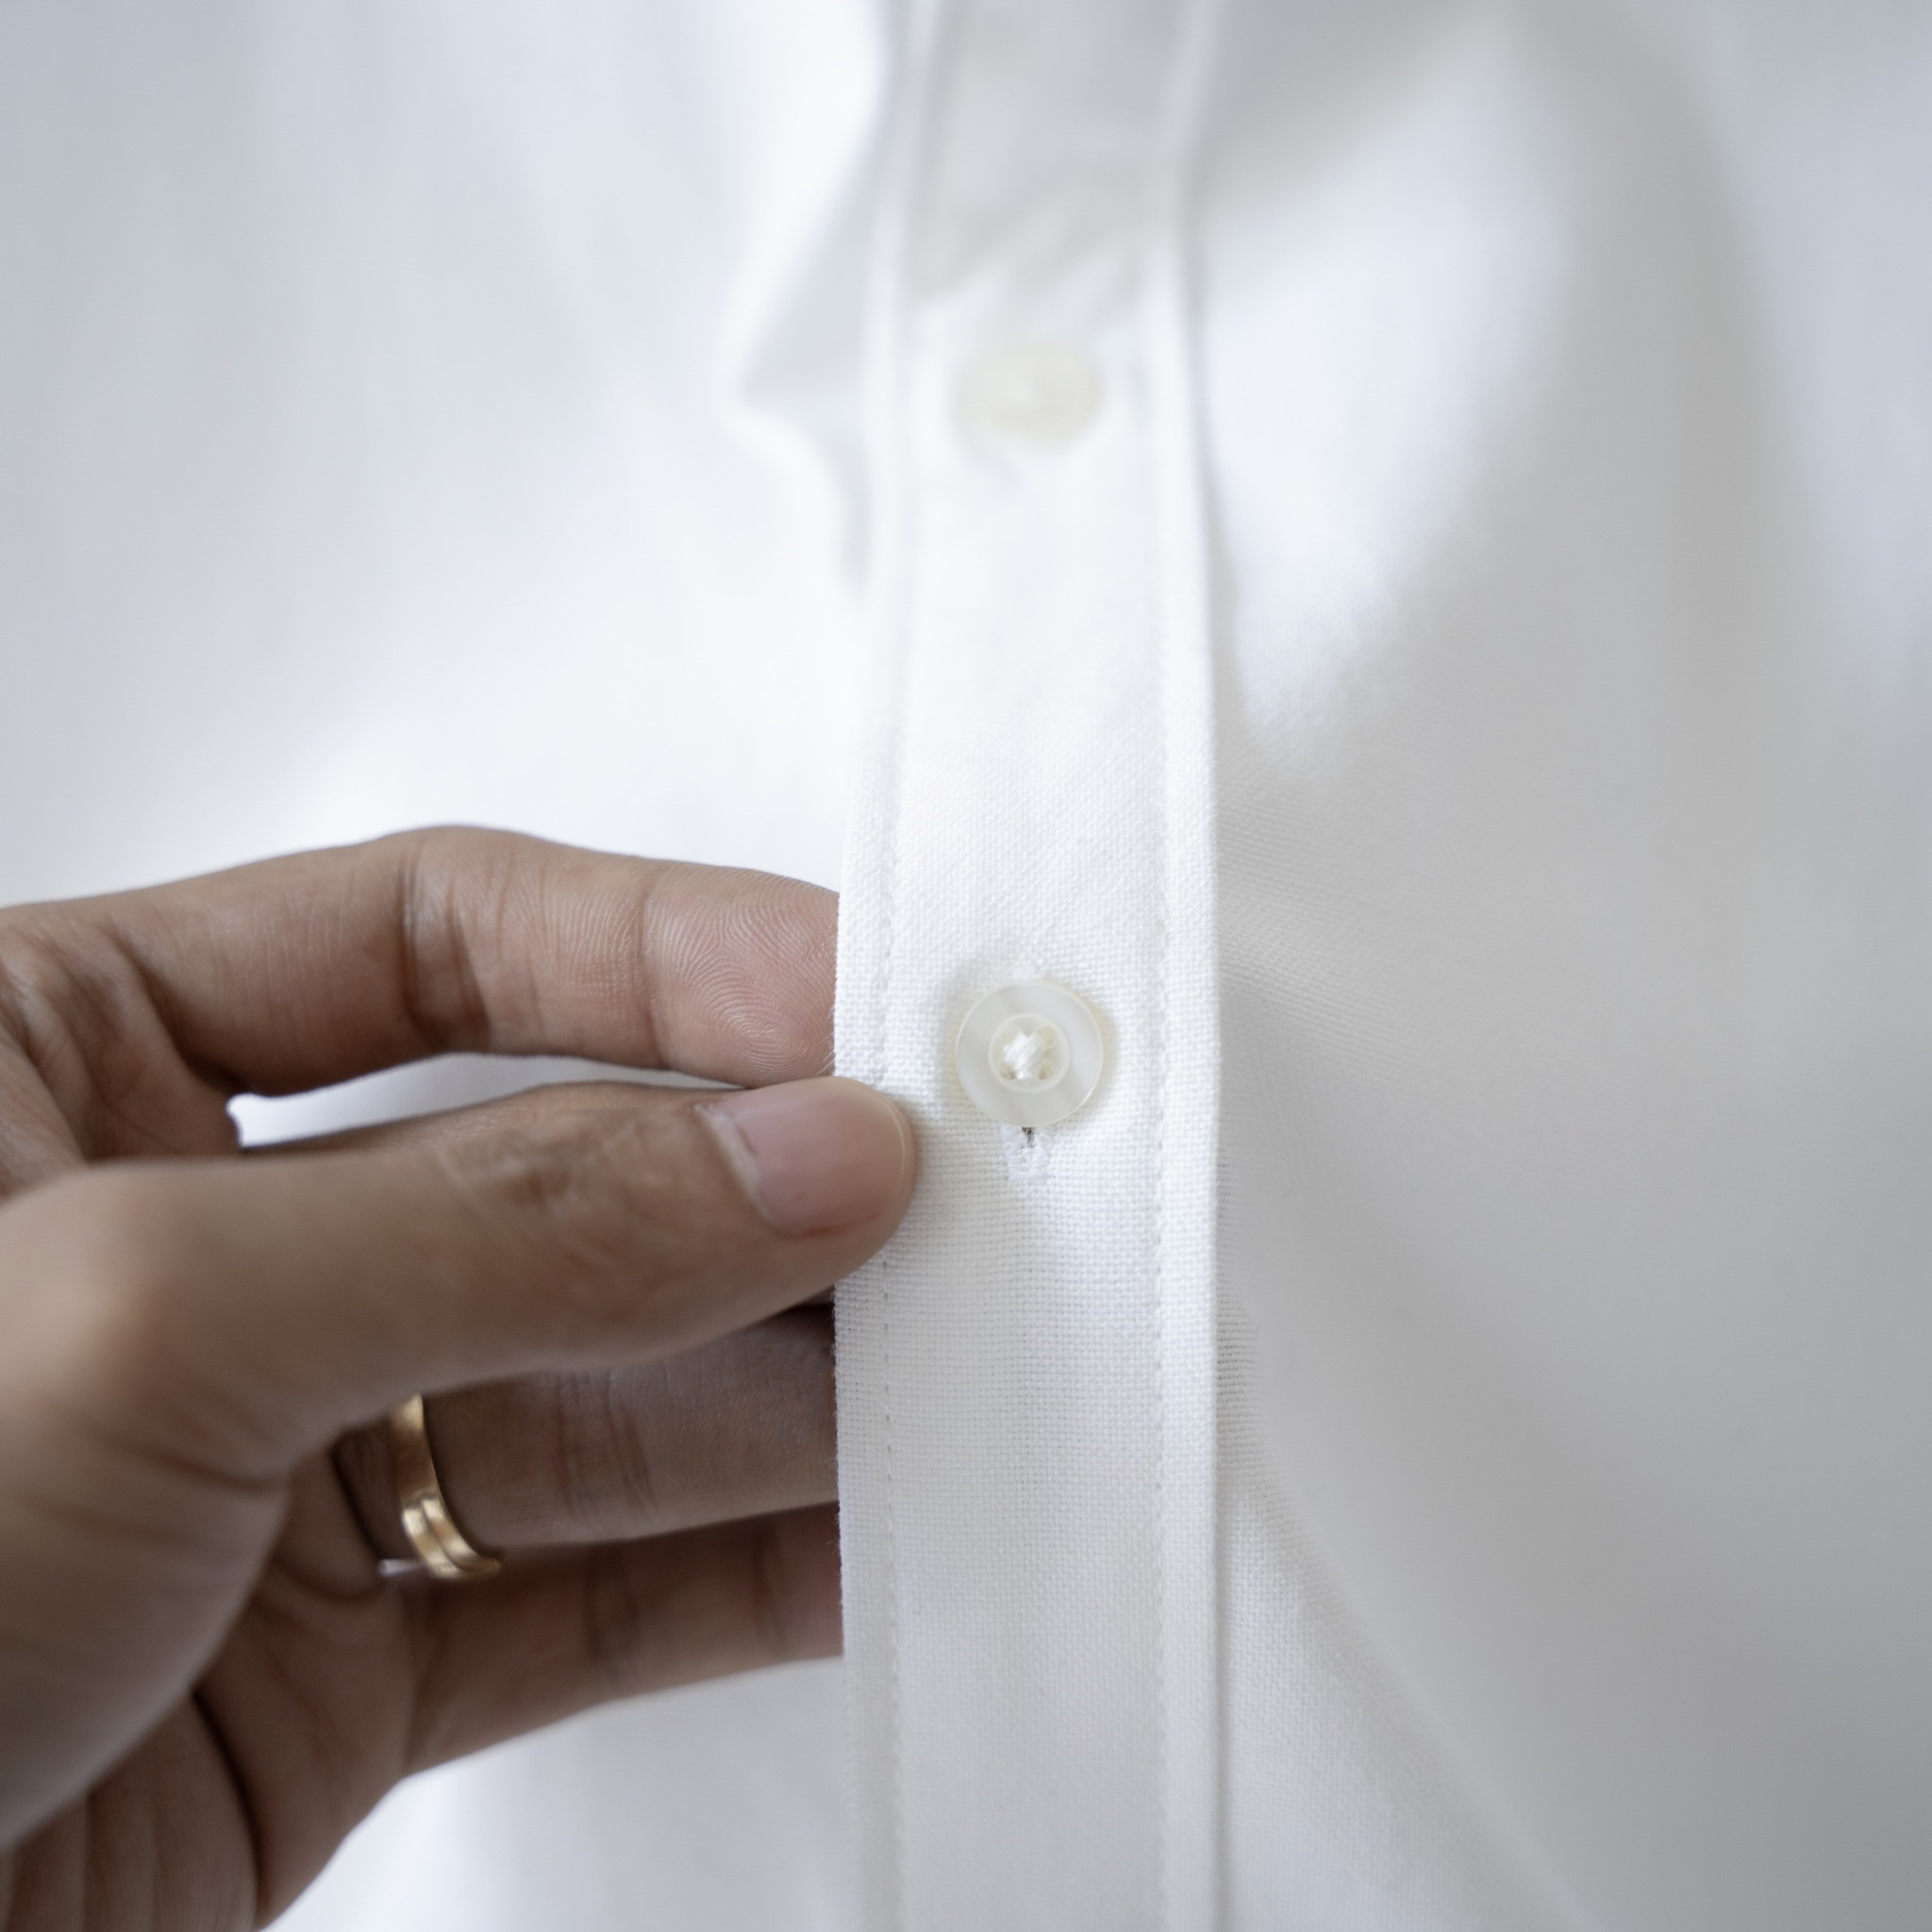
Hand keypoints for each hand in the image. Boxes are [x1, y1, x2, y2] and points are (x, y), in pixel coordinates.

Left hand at [0, 830, 913, 1929]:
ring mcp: (279, 1463)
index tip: (871, 994)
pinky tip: (891, 1526)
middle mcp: (190, 1244)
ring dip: (801, 1378)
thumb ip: (497, 1226)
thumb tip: (800, 1158)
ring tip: (983, 1355)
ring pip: (611, 1383)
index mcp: (56, 1054)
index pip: (442, 934)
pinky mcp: (343, 1667)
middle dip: (773, 1180)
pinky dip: (758, 1562)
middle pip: (561, 1162)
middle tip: (974, 1184)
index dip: (675, 951)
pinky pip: (597, 1586)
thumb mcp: (127, 1318)